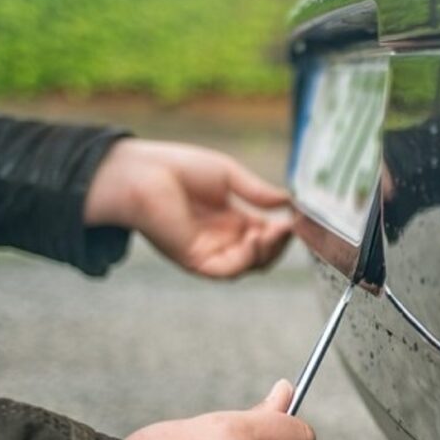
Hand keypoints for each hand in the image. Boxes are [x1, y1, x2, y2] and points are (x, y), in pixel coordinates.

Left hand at [84, 139, 292, 277]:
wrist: (143, 173)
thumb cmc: (179, 168)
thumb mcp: (228, 176)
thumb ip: (257, 193)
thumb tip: (288, 202)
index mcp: (230, 220)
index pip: (265, 234)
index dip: (283, 229)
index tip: (296, 217)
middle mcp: (221, 239)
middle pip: (262, 254)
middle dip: (279, 243)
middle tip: (289, 227)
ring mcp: (209, 251)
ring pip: (249, 266)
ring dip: (268, 252)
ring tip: (275, 232)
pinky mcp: (195, 260)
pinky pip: (228, 271)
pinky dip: (247, 259)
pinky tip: (254, 239)